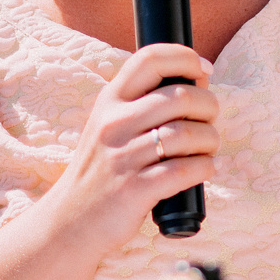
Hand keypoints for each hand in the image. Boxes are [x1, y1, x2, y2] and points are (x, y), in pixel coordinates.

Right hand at [46, 42, 218, 253]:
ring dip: (210, 141)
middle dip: (209, 107)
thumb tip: (197, 83)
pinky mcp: (134, 190)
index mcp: (110, 101)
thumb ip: (142, 104)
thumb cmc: (101, 172)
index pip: (150, 58)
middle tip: (209, 122)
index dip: (186, 57)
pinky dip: (204, 168)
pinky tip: (201, 170)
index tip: (203, 71)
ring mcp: (123, 157)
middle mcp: (114, 124)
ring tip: (206, 150)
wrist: (69, 222)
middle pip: (181, 96)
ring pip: (188, 134)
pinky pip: (185, 170)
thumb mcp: (109, 127)